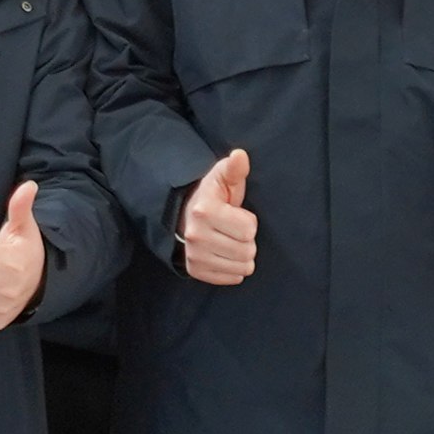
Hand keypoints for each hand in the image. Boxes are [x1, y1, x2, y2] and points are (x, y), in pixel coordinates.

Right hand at [178, 146, 258, 287]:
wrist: (185, 216)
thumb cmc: (213, 196)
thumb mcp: (223, 177)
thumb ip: (235, 168)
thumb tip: (240, 156)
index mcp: (205, 210)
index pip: (249, 229)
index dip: (249, 221)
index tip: (236, 214)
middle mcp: (196, 235)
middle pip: (247, 251)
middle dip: (247, 240)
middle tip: (234, 230)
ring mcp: (194, 255)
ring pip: (242, 267)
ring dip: (243, 256)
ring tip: (231, 242)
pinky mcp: (196, 270)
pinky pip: (232, 278)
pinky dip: (233, 268)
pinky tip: (225, 254)